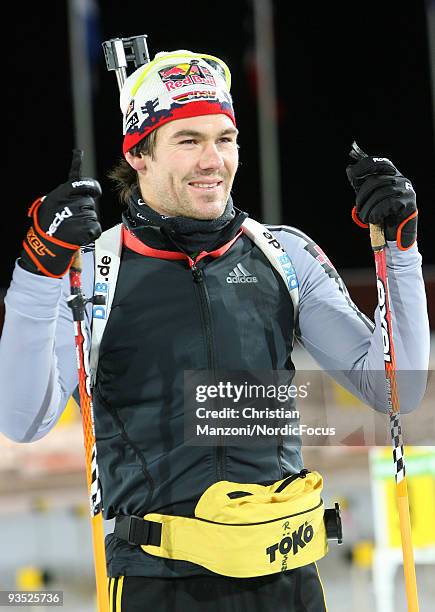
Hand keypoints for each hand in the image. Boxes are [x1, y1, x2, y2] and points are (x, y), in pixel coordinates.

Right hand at [20, 150, 101, 276]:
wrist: (46, 246)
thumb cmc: (47, 224)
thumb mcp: (49, 203)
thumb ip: (65, 191)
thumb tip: (79, 175)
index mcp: (59, 195)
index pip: (80, 184)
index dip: (92, 186)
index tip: (96, 190)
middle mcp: (70, 204)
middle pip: (88, 201)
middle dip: (84, 209)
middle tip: (73, 218)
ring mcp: (79, 216)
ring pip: (92, 214)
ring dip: (87, 221)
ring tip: (73, 227)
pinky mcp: (87, 228)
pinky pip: (96, 226)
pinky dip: (92, 232)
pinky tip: (80, 234)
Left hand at [346, 155, 416, 249]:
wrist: (395, 235)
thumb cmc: (382, 215)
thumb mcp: (368, 198)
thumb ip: (360, 184)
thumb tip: (349, 169)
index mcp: (391, 176)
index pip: (378, 163)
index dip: (364, 166)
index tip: (353, 174)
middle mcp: (401, 180)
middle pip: (375, 180)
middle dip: (362, 196)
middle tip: (359, 209)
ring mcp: (406, 191)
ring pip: (380, 194)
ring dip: (368, 209)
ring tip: (366, 218)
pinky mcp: (409, 203)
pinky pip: (387, 204)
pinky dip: (376, 213)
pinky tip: (375, 219)